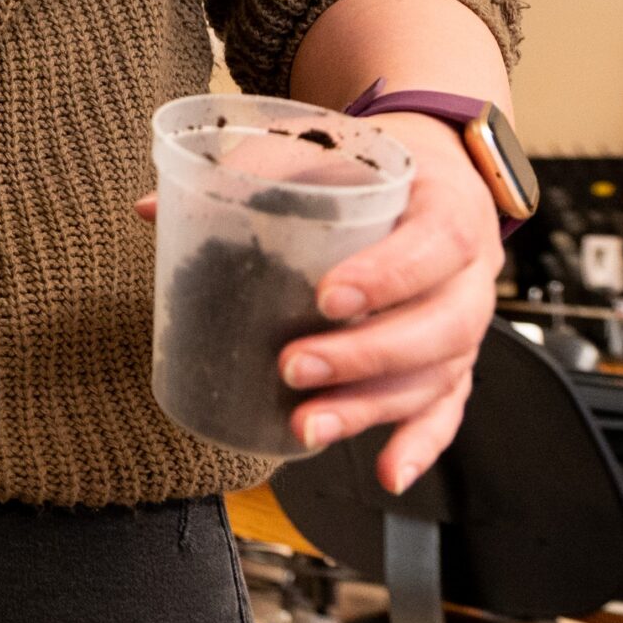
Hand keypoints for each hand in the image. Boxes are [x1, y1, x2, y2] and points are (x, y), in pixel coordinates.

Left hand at [133, 117, 500, 491]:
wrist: (436, 172)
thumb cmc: (373, 165)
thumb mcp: (324, 150)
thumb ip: (250, 173)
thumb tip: (150, 209)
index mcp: (447, 209)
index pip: (433, 246)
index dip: (386, 277)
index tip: (326, 298)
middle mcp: (471, 275)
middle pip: (440, 328)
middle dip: (364, 356)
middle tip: (294, 366)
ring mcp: (467, 323)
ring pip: (438, 376)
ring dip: (372, 408)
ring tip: (307, 425)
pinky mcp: (456, 359)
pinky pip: (448, 408)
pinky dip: (420, 443)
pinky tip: (386, 472)